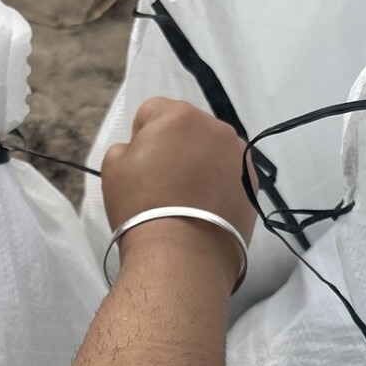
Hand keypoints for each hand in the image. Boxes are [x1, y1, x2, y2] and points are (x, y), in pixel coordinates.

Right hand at [101, 98, 256, 287]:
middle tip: (162, 182)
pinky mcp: (252, 186)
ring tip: (186, 199)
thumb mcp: (113, 167)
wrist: (183, 254)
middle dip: (175, 147)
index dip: (141, 136)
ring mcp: (240, 157)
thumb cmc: (142, 205)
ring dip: (199, 164)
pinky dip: (218, 185)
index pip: (153, 110)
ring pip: (212, 151)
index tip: (139, 163)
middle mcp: (217, 128)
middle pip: (188, 129)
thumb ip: (125, 147)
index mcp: (180, 115)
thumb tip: (141, 152)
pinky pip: (229, 175)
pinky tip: (205, 209)